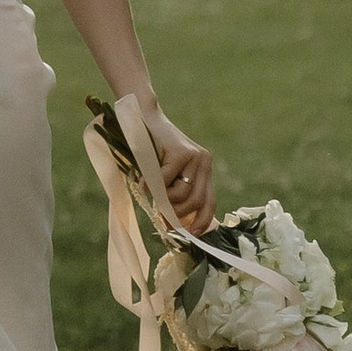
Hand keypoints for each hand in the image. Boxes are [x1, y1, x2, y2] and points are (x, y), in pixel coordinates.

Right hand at [141, 106, 212, 229]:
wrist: (142, 116)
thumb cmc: (151, 148)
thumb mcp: (169, 172)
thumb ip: (176, 191)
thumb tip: (174, 224)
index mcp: (204, 168)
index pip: (210, 201)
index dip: (203, 220)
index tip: (192, 234)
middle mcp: (204, 162)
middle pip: (196, 202)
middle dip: (177, 214)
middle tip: (160, 215)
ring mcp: (194, 156)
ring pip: (182, 194)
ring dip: (163, 199)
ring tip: (150, 191)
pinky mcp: (181, 151)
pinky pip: (166, 180)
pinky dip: (151, 185)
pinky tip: (142, 181)